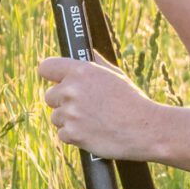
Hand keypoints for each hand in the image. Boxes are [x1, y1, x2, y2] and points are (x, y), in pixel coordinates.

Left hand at [39, 54, 165, 161]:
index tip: (55, 79)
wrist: (142, 127)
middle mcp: (71, 90)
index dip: (50, 73)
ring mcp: (70, 113)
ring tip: (92, 119)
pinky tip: (92, 130)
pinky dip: (74, 135)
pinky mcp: (71, 133)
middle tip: (82, 105)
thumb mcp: (115, 75)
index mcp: (82, 71)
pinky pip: (63, 133)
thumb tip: (87, 54)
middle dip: (62, 101)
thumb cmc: (130, 100)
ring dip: (69, 119)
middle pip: (49, 95)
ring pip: (56, 116)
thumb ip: (96, 64)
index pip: (46, 67)